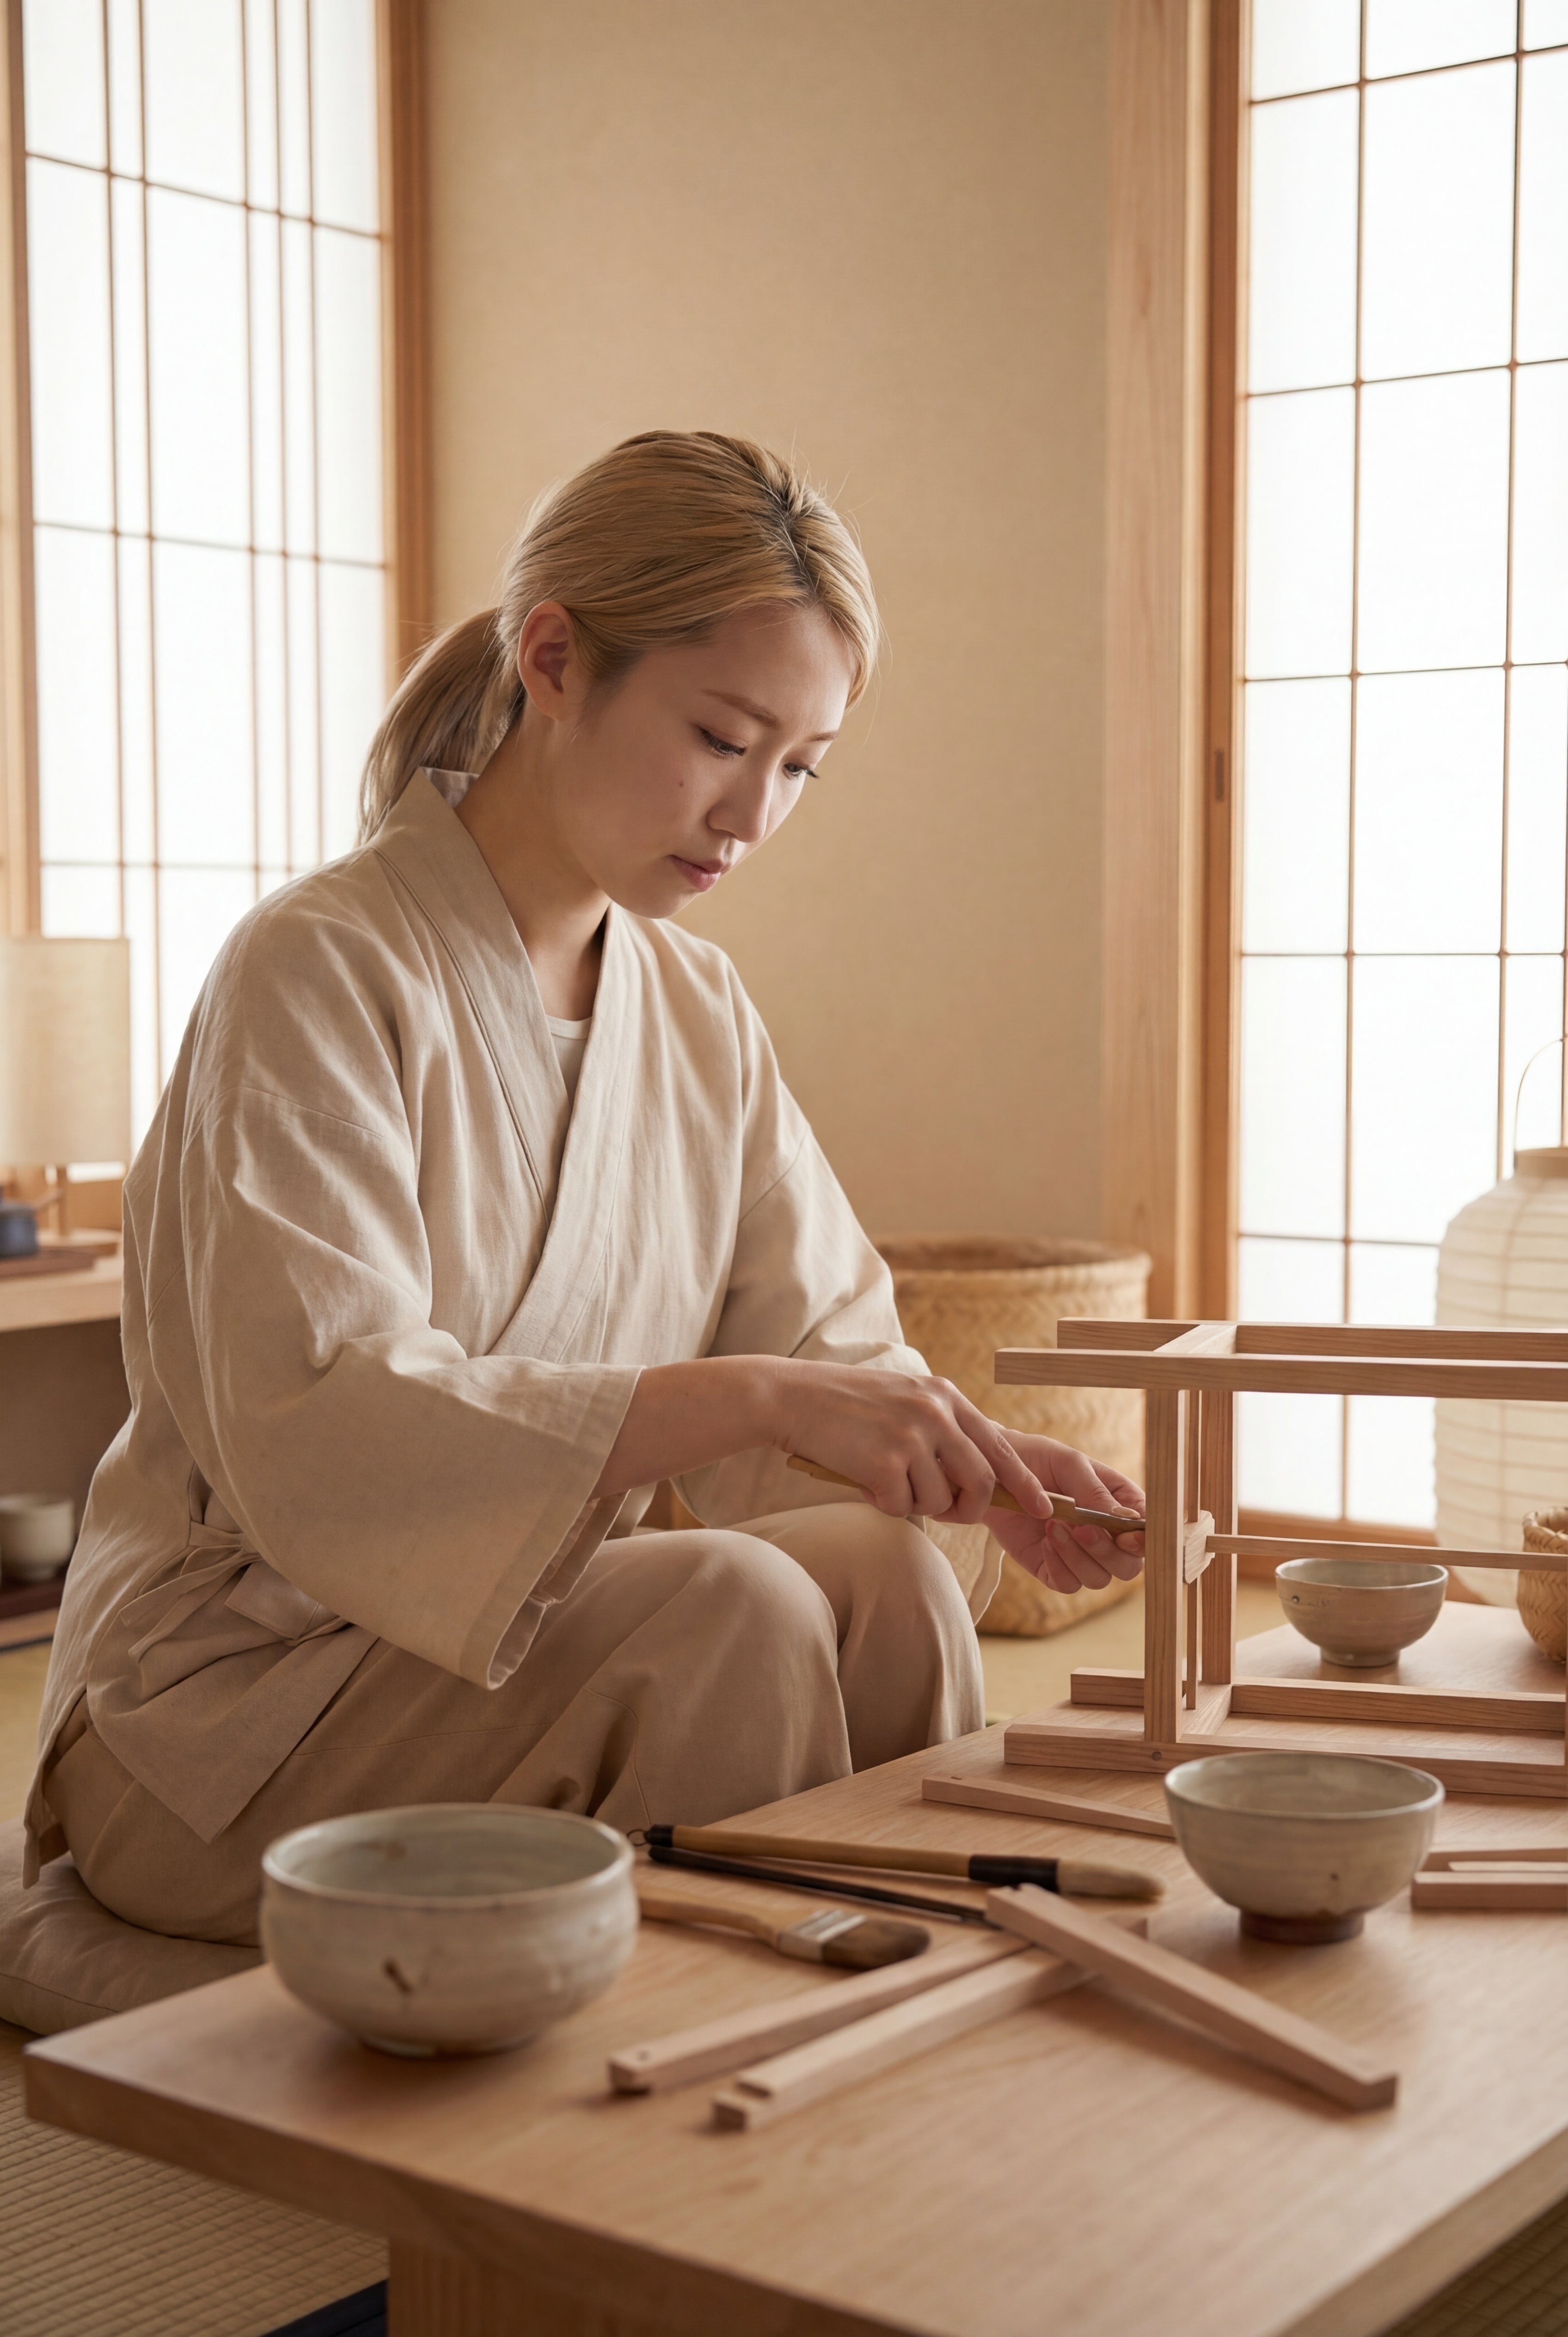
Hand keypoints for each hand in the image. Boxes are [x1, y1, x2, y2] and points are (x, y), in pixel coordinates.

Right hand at [775, 1364, 1054, 1528]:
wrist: (793, 1398)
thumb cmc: (848, 1407)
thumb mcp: (907, 1401)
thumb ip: (944, 1429)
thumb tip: (978, 1479)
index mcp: (946, 1396)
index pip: (1001, 1447)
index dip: (1025, 1483)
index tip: (1045, 1508)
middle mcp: (936, 1412)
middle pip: (982, 1481)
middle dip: (969, 1509)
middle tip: (947, 1513)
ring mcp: (911, 1435)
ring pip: (939, 1500)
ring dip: (914, 1504)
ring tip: (885, 1481)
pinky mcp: (884, 1460)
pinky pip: (901, 1505)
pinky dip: (883, 1503)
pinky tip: (863, 1480)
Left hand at [984, 1434, 1145, 1594]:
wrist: (994, 1473)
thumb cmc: (1038, 1460)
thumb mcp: (1069, 1464)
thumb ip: (1095, 1491)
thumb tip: (1124, 1521)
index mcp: (1120, 1505)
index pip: (1147, 1534)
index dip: (1144, 1542)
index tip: (1127, 1537)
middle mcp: (1105, 1535)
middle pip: (1128, 1566)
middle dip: (1107, 1552)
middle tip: (1082, 1529)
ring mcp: (1079, 1555)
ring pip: (1098, 1579)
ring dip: (1077, 1557)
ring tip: (1053, 1527)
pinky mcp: (1052, 1568)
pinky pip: (1068, 1585)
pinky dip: (1059, 1568)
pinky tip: (1045, 1543)